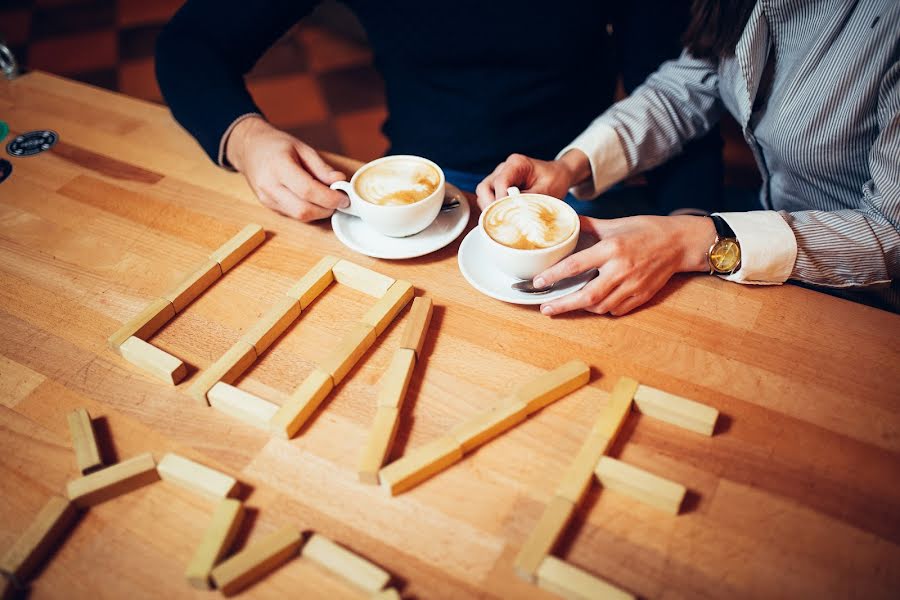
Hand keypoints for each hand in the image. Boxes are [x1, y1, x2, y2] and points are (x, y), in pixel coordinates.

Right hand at [225, 116, 348, 220]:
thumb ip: (321, 167)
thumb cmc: (275, 144)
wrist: (248, 148)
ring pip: (299, 216)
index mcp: (279, 167)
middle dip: (326, 210)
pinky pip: (293, 214)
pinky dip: (308, 211)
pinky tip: (313, 200)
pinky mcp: (268, 206)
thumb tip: (340, 181)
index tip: (344, 198)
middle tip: (339, 201)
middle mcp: (269, 186)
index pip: (308, 191)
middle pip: (303, 210)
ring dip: (318, 212)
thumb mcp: (301, 147)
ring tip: (327, 200)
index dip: (329, 198)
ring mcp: (267, 198)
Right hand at [475, 150, 591, 209]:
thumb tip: (515, 212)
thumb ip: (530, 199)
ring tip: (504, 220)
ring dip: (490, 209)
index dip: (501, 200)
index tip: (508, 214)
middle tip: (501, 221)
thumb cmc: (554, 180)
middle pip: (484, 188)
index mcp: (516, 163)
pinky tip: (504, 217)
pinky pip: (488, 199)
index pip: (500, 182)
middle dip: (490, 206)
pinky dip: (493, 209)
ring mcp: (499, 177)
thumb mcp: (547, 190)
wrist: (559, 176)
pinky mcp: (498, 187)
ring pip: (483, 194)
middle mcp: (503, 169)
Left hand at [535, 215, 715, 315]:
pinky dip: (602, 309)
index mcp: (611, 248)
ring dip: (581, 308)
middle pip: (586, 296)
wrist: (679, 242)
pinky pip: (616, 310)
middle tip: (545, 309)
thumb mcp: (615, 223)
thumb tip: (566, 222)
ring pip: (600, 307)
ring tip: (567, 303)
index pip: (576, 265)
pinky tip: (594, 303)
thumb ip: (588, 225)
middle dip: (562, 305)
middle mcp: (621, 269)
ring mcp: (632, 285)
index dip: (554, 276)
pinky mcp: (642, 296)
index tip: (538, 283)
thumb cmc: (645, 230)